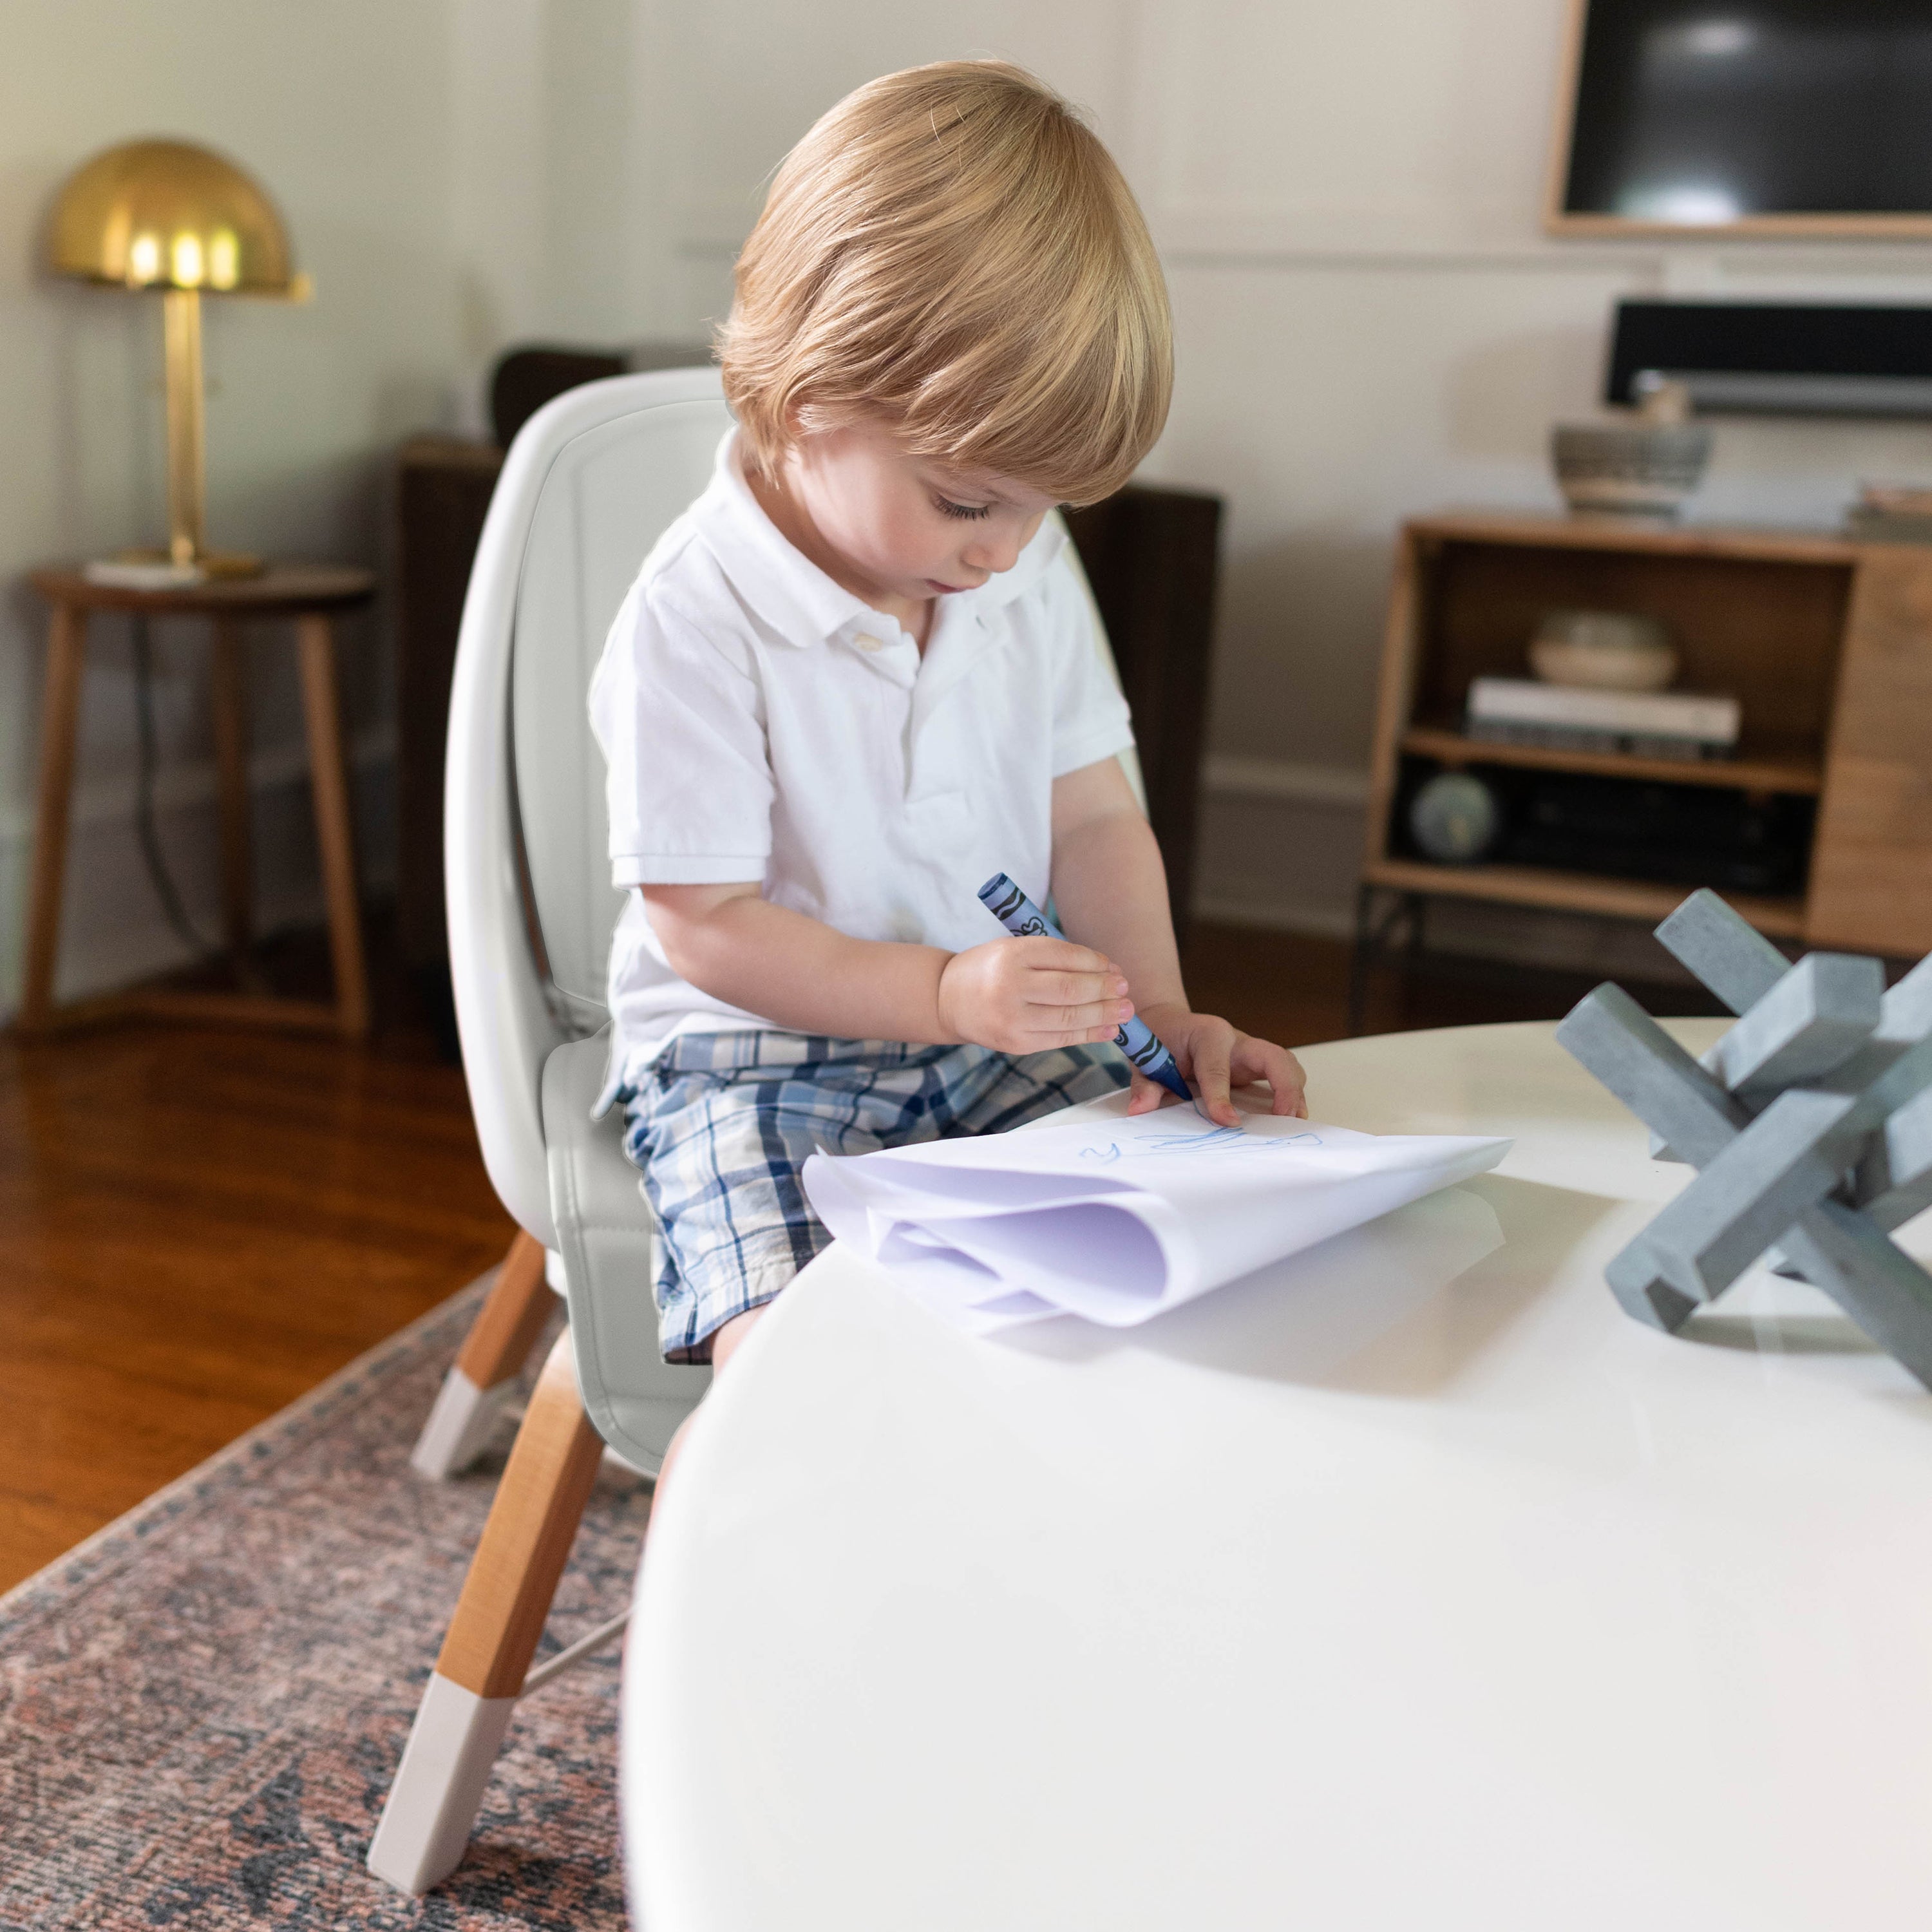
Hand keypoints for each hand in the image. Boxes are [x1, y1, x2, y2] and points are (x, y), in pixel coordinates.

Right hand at [937, 936, 1133, 1054]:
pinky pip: (1060, 1039)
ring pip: (1069, 1018)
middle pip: (1071, 990)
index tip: (1113, 968)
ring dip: (1104, 1015)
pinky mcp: (1015, 1044)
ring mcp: (1012, 1019)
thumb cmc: (990, 969)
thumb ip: (1053, 957)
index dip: (1096, 963)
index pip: (1065, 957)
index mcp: (1012, 955)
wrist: (947, 999)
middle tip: (1125, 989)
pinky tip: (1109, 1030)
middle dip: (1105, 990)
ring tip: (1126, 1011)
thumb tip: (1106, 972)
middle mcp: (1010, 987)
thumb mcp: (1014, 949)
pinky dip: (1089, 1035)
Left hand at [1130, 1003, 1307, 1125]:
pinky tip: (1289, 1117)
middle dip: (1283, 1086)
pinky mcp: (1255, 1066)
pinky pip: (1282, 1075)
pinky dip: (1290, 1095)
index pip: (1218, 1066)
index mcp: (1207, 1034)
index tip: (1227, 1122)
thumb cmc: (1159, 1040)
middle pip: (1272, 1055)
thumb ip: (1145, 1084)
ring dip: (1294, 1092)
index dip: (1221, 1095)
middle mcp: (1235, 1039)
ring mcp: (1249, 1052)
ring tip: (1294, 1122)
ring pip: (1285, 1064)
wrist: (1169, 1024)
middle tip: (1283, 1119)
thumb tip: (1139, 1109)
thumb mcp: (1145, 1060)